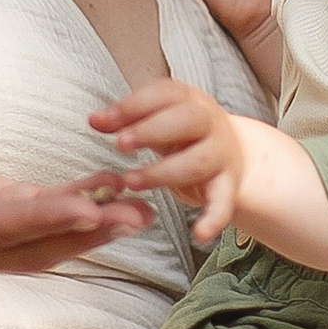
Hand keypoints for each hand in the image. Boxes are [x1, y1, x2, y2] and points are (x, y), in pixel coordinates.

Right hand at [0, 105, 155, 279]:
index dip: (44, 218)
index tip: (89, 206)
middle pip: (31, 247)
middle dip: (86, 234)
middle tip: (137, 215)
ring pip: (43, 247)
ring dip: (93, 232)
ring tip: (142, 212)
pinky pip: (42, 230)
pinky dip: (78, 214)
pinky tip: (113, 195)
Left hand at [90, 79, 249, 241]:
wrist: (232, 153)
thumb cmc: (182, 135)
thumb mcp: (156, 121)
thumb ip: (126, 120)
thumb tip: (95, 120)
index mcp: (189, 101)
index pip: (163, 94)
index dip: (133, 106)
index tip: (103, 121)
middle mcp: (209, 123)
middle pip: (187, 120)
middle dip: (151, 131)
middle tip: (120, 145)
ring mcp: (222, 154)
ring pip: (199, 160)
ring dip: (164, 172)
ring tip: (132, 182)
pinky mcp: (228, 184)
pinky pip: (224, 201)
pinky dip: (214, 218)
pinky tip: (199, 234)